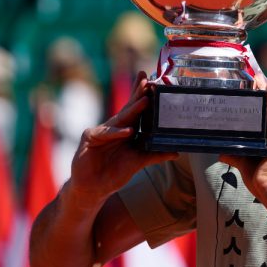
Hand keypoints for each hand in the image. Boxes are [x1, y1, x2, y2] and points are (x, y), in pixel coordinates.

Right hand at [68, 72, 178, 201]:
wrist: (94, 188)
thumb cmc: (115, 173)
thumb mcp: (138, 162)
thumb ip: (155, 156)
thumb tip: (176, 152)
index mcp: (127, 130)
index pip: (137, 110)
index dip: (144, 95)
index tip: (153, 81)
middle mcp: (116, 127)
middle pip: (129, 108)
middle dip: (138, 93)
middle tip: (146, 78)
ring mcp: (102, 131)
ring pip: (120, 118)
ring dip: (132, 109)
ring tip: (145, 100)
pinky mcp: (91, 138)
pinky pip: (106, 133)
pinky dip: (116, 132)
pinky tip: (128, 131)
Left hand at [219, 80, 266, 212]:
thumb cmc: (258, 178)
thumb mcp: (241, 162)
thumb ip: (233, 155)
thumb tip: (221, 152)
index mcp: (264, 139)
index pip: (259, 116)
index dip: (256, 101)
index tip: (251, 86)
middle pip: (264, 108)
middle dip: (260, 91)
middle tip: (254, 75)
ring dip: (263, 91)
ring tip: (258, 76)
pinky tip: (266, 87)